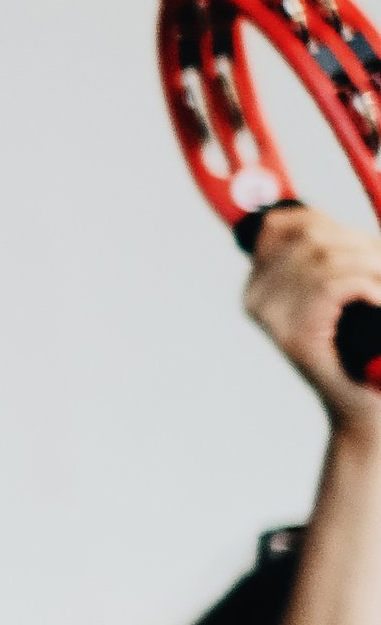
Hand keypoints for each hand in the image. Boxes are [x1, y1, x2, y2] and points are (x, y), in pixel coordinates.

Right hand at [244, 203, 380, 432]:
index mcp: (261, 284)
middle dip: (360, 247)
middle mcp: (257, 298)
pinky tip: (377, 303)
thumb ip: (326, 253)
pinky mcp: (296, 335)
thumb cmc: (364, 352)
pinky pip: (335, 283)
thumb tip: (306, 212)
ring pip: (326, 258)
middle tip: (380, 276)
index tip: (357, 246)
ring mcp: (273, 318)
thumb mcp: (341, 290)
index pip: (280, 223)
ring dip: (371, 268)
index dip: (324, 222)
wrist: (368, 411)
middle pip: (310, 235)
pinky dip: (368, 287)